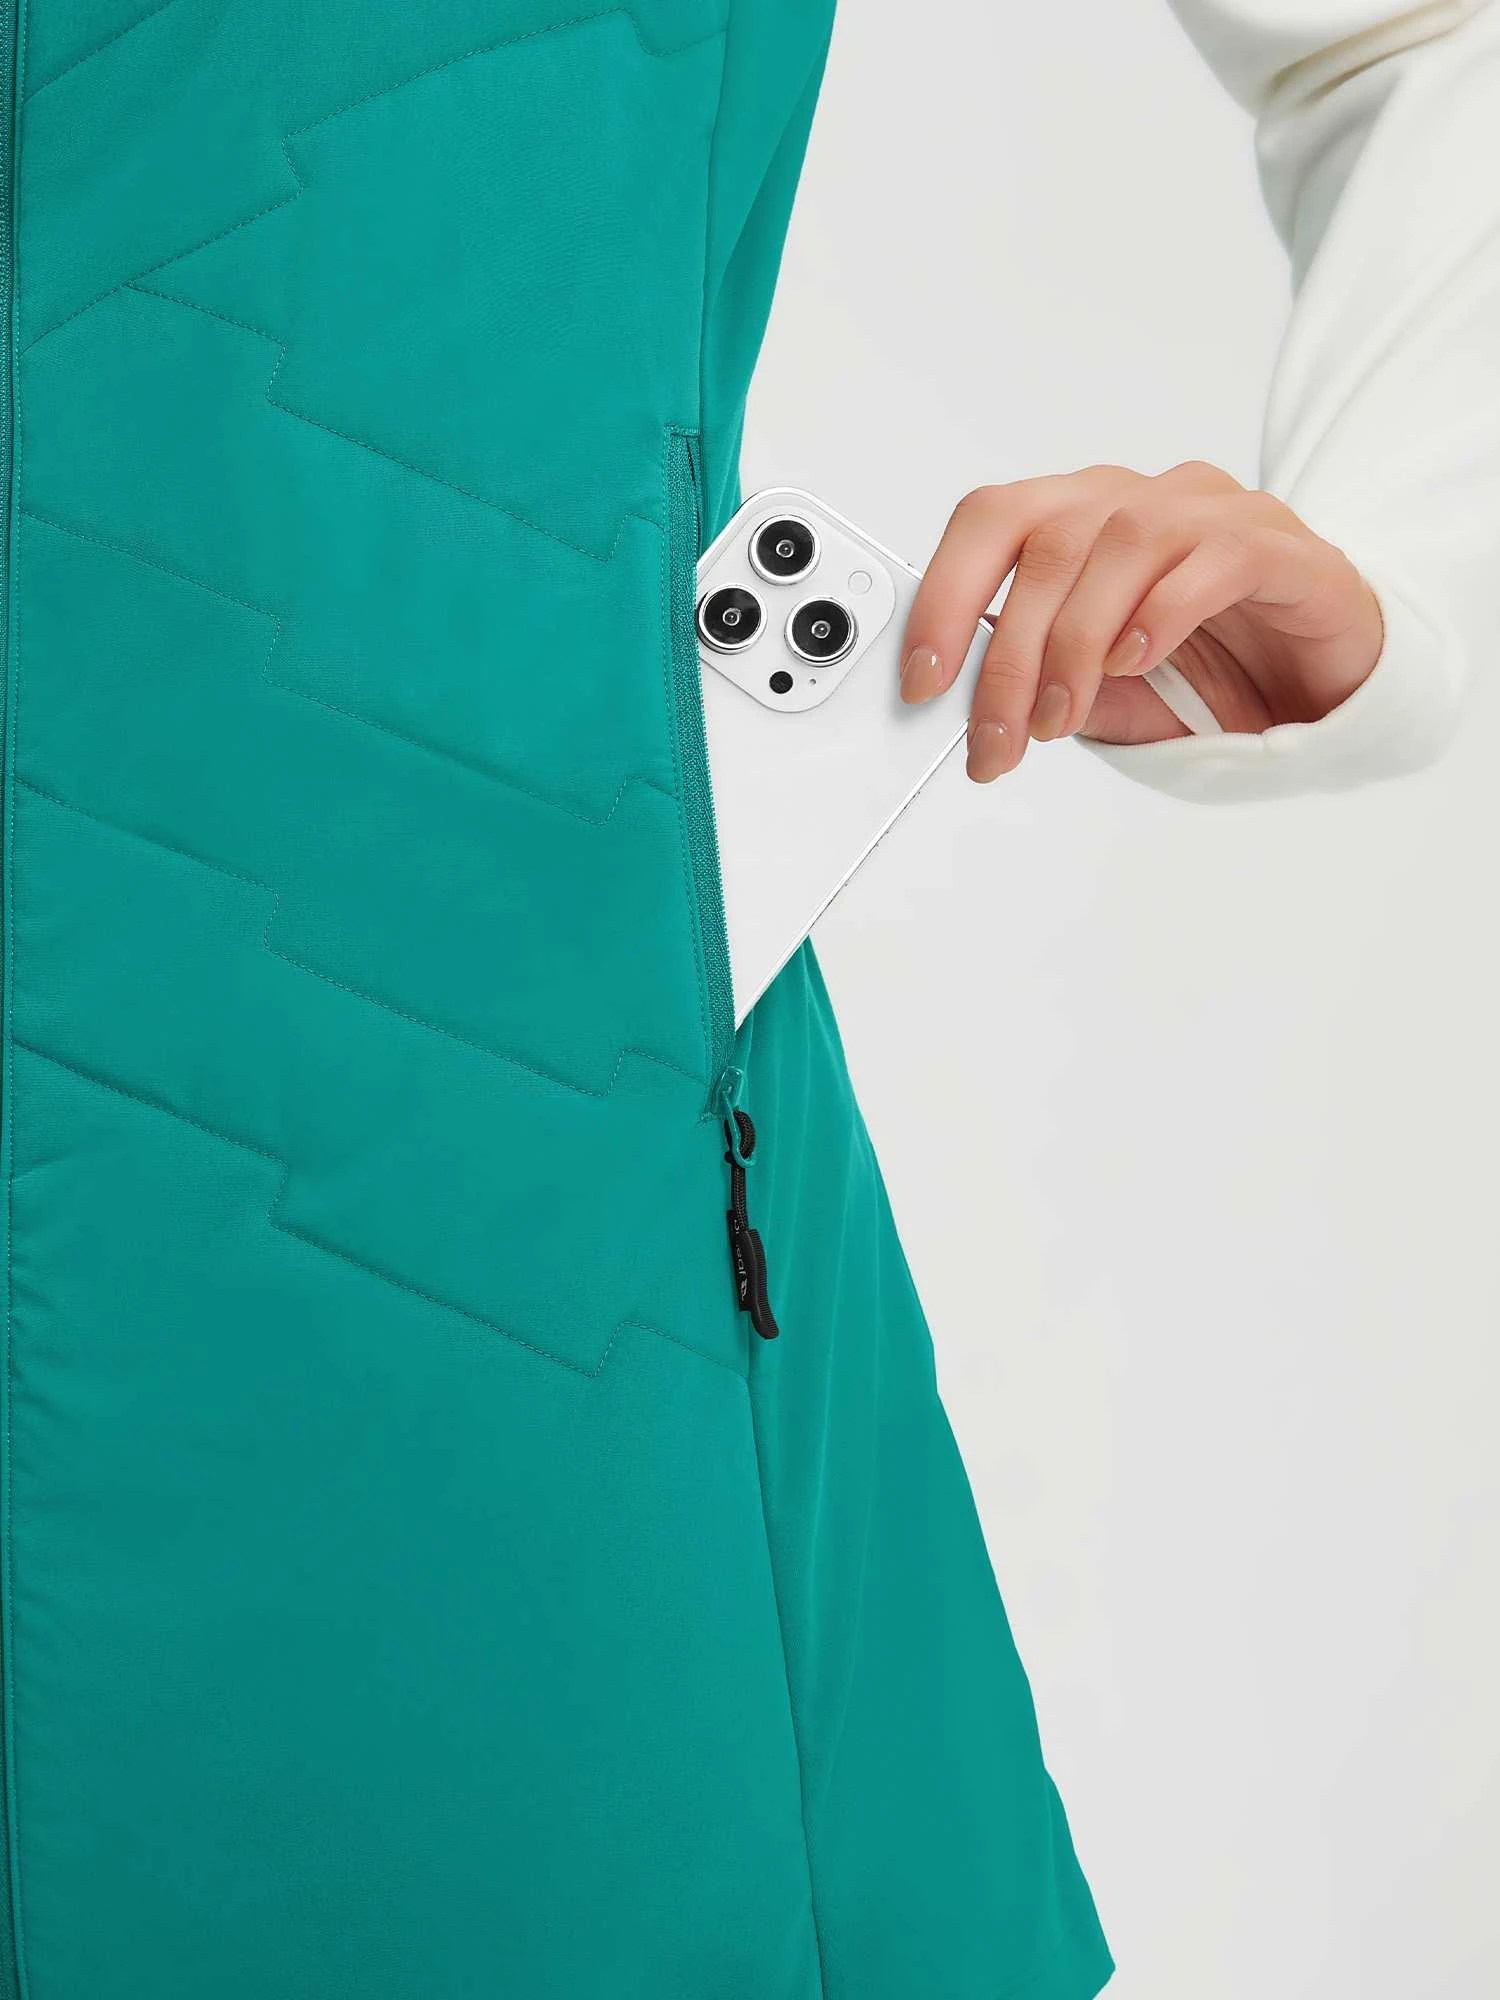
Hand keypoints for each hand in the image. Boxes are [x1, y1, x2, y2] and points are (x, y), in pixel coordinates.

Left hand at [898, 461, 1384, 779]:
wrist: (1321, 681)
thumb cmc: (1205, 672)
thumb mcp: (1098, 693)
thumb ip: (1037, 686)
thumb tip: (962, 708)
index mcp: (1080, 515)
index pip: (990, 521)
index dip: (944, 596)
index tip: (921, 681)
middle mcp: (1138, 499)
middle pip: (1047, 543)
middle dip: (1008, 655)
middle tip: (997, 737)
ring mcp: (1210, 513)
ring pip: (1120, 544)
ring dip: (1075, 643)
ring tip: (1064, 718)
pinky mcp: (1277, 546)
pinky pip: (1211, 560)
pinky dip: (1160, 613)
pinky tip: (1136, 662)